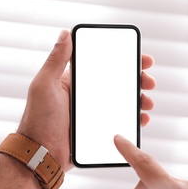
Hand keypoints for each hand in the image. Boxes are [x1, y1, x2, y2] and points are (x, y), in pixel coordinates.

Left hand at [17, 30, 155, 171]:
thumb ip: (56, 60)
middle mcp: (86, 95)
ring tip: (148, 102)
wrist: (41, 154)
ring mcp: (94, 113)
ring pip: (122, 102)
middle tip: (149, 81)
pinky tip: (141, 119)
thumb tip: (65, 33)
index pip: (103, 65)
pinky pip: (120, 122)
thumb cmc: (38, 120)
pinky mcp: (98, 130)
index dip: (123, 59)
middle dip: (137, 80)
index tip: (140, 58)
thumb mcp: (44, 85)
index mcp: (75, 82)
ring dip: (138, 99)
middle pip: (118, 83)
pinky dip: (133, 119)